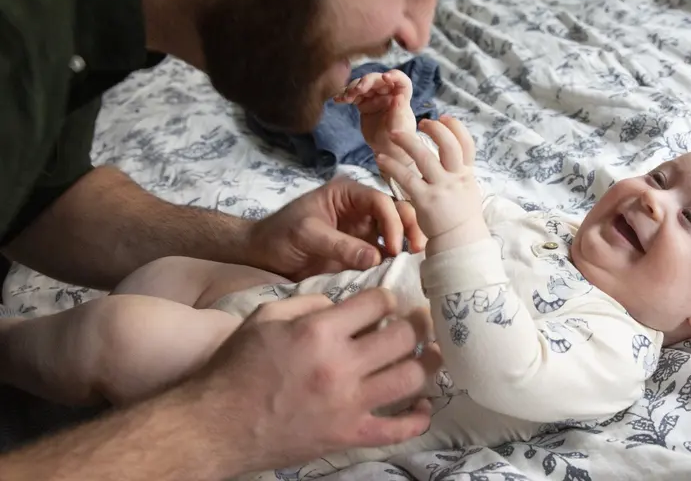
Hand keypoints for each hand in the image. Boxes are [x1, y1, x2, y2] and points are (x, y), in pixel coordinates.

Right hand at [178, 289, 442, 475]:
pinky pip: (398, 430)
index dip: (388, 298)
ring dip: (429, 363)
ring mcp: (349, 404)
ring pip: (411, 378)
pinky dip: (418, 417)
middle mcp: (340, 366)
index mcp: (319, 332)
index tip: (389, 302)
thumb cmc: (236, 368)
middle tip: (419, 322)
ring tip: (432, 354)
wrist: (216, 425)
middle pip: (403, 337)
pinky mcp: (349, 435)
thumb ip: (308, 302)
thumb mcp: (265, 317)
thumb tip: (342, 301)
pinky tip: (424, 404)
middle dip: (417, 324)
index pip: (377, 303)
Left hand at [246, 178, 426, 279]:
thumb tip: (376, 258)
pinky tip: (403, 272)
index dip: (392, 221)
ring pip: (397, 232)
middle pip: (397, 212)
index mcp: (348, 194)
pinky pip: (386, 254)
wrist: (262, 255)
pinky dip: (396, 261)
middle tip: (417, 250)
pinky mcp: (363, 252)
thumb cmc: (279, 235)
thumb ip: (339, 245)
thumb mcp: (306, 234)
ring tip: (415, 262)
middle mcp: (361, 210)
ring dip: (408, 243)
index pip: (380, 201)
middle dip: (410, 228)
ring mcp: (364, 231)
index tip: (393, 246)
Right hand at [336, 69, 416, 164]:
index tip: (385, 77)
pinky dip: (345, 95)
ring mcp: (375, 98)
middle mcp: (389, 94)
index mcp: (402, 98)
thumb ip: (399, 115)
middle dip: (366, 81)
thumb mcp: (401, 131)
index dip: (395, 76)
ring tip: (345, 98)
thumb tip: (398, 97)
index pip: (401, 82)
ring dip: (353, 88)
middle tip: (356, 90)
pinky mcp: (363, 103)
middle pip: (378, 80)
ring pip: (363, 85)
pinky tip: (338, 99)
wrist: (386, 150)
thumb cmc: (398, 141)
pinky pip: (353, 95)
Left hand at [375, 117, 488, 254]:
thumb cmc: (460, 217)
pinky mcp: (425, 200)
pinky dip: (392, 165)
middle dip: (435, 129)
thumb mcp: (469, 191)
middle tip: (420, 123)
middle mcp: (456, 178)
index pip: (467, 144)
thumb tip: (452, 154)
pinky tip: (380, 158)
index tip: (443, 118)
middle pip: (448, 145)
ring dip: (407, 141)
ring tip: (393, 134)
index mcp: (467, 174)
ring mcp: (441, 189)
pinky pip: (406, 177)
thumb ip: (460, 172)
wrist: (460, 243)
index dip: (456, 128)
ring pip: (424, 157)